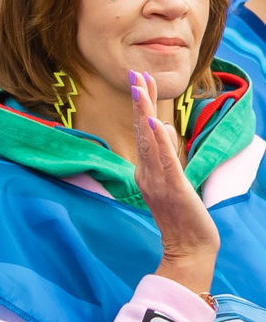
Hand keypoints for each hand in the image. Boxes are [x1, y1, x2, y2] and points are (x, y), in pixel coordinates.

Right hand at [132, 69, 217, 297]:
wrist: (188, 248)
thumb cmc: (182, 216)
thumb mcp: (175, 179)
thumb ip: (167, 152)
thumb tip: (162, 124)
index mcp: (146, 169)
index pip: (142, 130)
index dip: (141, 104)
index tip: (139, 80)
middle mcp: (146, 171)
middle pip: (140, 130)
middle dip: (138, 100)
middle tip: (134, 74)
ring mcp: (157, 179)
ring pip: (148, 140)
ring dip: (143, 112)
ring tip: (140, 87)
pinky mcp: (172, 188)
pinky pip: (164, 160)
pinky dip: (158, 140)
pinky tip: (154, 121)